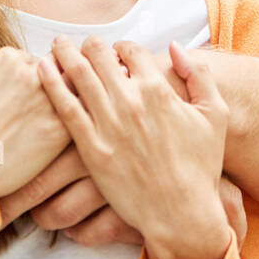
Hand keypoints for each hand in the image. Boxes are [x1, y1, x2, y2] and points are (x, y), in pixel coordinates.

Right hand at [0, 47, 69, 224]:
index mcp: (8, 59)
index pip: (37, 60)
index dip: (37, 80)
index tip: (33, 98)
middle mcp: (31, 73)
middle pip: (58, 72)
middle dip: (57, 88)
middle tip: (52, 110)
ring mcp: (47, 100)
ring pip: (74, 92)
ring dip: (72, 104)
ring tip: (69, 123)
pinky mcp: (59, 129)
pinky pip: (79, 119)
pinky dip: (78, 127)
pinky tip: (71, 139)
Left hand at [38, 36, 231, 258]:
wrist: (183, 215)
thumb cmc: (201, 167)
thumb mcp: (215, 114)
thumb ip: (199, 74)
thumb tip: (174, 47)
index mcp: (159, 89)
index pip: (130, 49)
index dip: (121, 46)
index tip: (115, 52)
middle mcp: (131, 101)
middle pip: (99, 55)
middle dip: (89, 45)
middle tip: (81, 44)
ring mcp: (109, 124)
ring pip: (79, 74)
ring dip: (65, 53)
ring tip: (56, 45)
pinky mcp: (92, 148)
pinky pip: (66, 107)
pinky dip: (52, 84)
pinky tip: (43, 70)